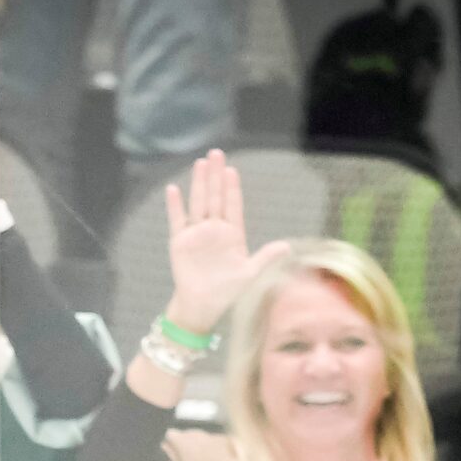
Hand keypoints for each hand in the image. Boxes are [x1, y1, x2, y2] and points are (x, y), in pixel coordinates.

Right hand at [161, 151, 288, 337]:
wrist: (203, 307)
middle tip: (216, 153)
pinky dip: (175, 206)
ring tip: (200, 164)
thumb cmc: (227, 293)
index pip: (233, 206)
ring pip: (198, 203)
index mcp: (232, 235)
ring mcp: (197, 234)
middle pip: (215, 197)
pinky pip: (177, 220)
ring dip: (199, 183)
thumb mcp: (250, 274)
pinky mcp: (180, 242)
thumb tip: (287, 247)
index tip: (232, 170)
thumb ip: (266, 257)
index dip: (232, 188)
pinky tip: (174, 189)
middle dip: (216, 176)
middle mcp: (214, 230)